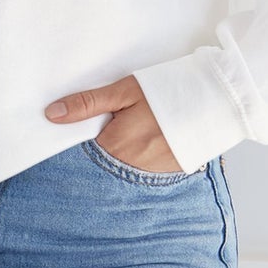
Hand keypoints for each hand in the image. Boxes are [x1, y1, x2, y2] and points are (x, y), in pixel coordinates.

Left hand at [44, 73, 182, 172]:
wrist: (215, 103)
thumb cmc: (168, 92)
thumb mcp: (125, 92)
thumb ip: (88, 104)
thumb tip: (52, 114)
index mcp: (115, 146)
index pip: (80, 153)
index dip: (74, 141)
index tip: (70, 130)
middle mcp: (129, 168)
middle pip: (99, 164)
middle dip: (95, 151)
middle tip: (108, 129)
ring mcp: (149, 175)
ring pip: (119, 169)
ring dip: (117, 157)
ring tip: (129, 134)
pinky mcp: (166, 176)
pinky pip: (140, 173)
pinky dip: (136, 161)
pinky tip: (143, 143)